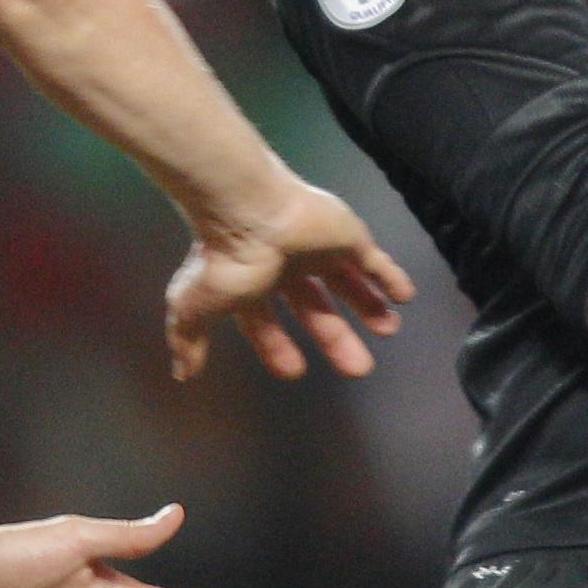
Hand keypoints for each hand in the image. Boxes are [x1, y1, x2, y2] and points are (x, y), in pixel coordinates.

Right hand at [167, 180, 414, 380]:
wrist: (250, 212)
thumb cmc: (225, 262)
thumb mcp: (195, 308)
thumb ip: (189, 341)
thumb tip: (182, 375)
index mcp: (252, 283)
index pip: (266, 322)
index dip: (278, 346)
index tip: (295, 371)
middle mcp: (286, 266)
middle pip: (317, 308)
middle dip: (336, 338)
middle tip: (359, 368)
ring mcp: (318, 249)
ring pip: (347, 283)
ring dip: (367, 306)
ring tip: (389, 330)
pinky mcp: (347, 237)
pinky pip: (374, 260)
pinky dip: (390, 277)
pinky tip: (405, 296)